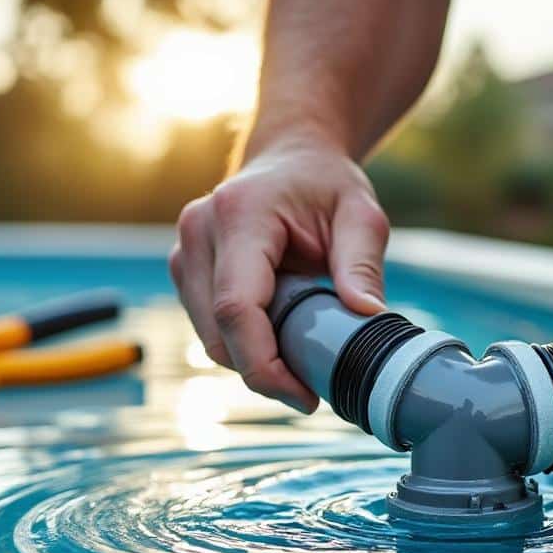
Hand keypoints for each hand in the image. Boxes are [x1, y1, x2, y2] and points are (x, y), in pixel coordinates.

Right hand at [170, 137, 389, 411]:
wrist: (291, 157)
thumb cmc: (326, 184)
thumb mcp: (361, 215)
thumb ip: (362, 265)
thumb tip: (368, 318)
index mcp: (239, 215)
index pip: (236, 308)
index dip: (265, 365)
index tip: (305, 396)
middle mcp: (199, 232)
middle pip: (218, 335)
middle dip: (265, 373)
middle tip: (315, 386)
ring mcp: (185, 253)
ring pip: (211, 339)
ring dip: (254, 360)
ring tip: (304, 352)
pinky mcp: (186, 272)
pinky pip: (210, 329)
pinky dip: (244, 345)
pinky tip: (282, 334)